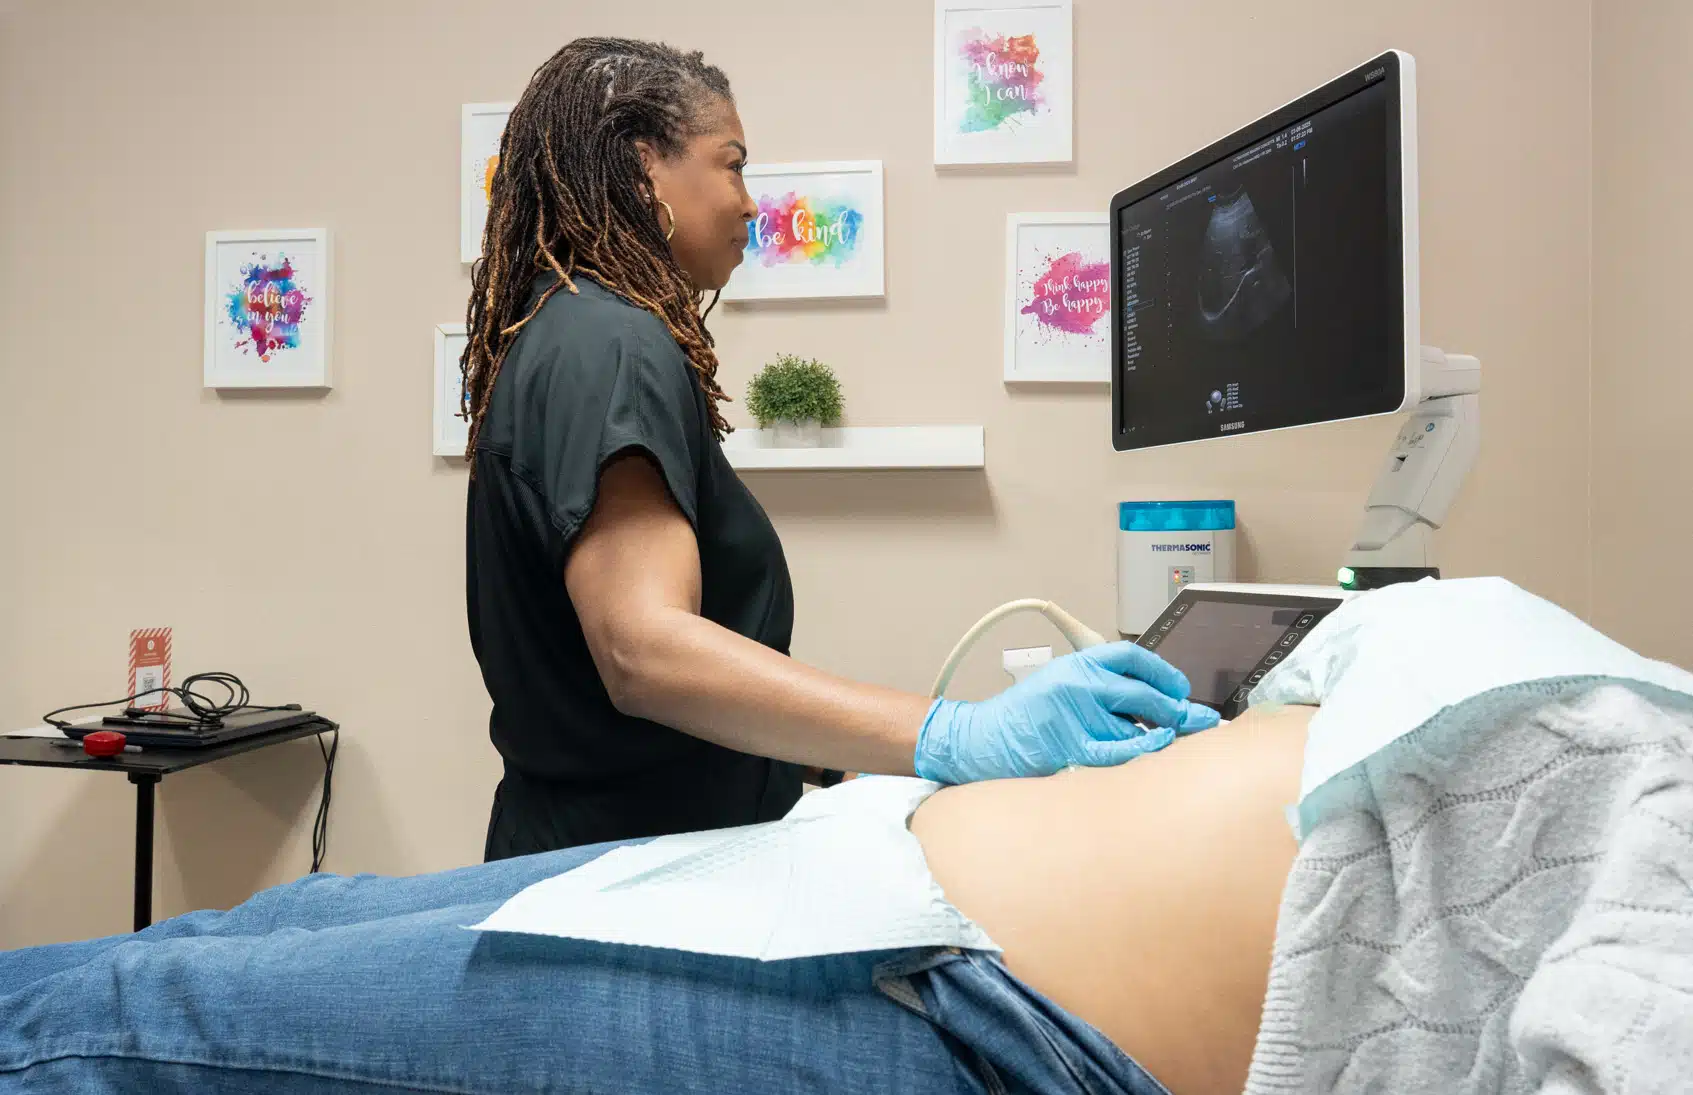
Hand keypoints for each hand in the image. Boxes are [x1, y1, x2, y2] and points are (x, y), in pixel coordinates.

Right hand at [913, 641, 1218, 784]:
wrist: (982, 738)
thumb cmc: (1023, 716)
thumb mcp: (1060, 683)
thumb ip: (1100, 687)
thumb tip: (1156, 702)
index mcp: (1077, 663)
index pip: (1131, 656)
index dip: (1163, 671)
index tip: (1182, 687)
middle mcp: (1077, 683)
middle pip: (1142, 693)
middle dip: (1177, 709)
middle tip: (1199, 719)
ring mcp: (1074, 713)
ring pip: (1135, 726)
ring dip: (1161, 734)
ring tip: (1174, 739)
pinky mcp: (1069, 744)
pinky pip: (1119, 750)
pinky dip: (1144, 749)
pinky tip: (1158, 746)